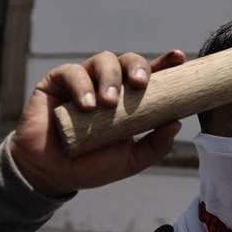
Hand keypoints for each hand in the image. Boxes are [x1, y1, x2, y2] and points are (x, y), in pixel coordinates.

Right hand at [10, 50, 185, 196]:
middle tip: (140, 84)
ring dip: (110, 78)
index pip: (151, 74)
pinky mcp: (57, 82)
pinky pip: (71, 72)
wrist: (52, 174)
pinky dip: (81, 85)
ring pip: (103, 60)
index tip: (179, 57)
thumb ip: (155, 145)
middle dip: (137, 67)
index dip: (166, 62)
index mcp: (130, 97)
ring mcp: (84, 80)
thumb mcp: (131, 160)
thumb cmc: (93, 164)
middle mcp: (109, 83)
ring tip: (108, 103)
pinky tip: (87, 105)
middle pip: (129, 60)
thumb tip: (177, 123)